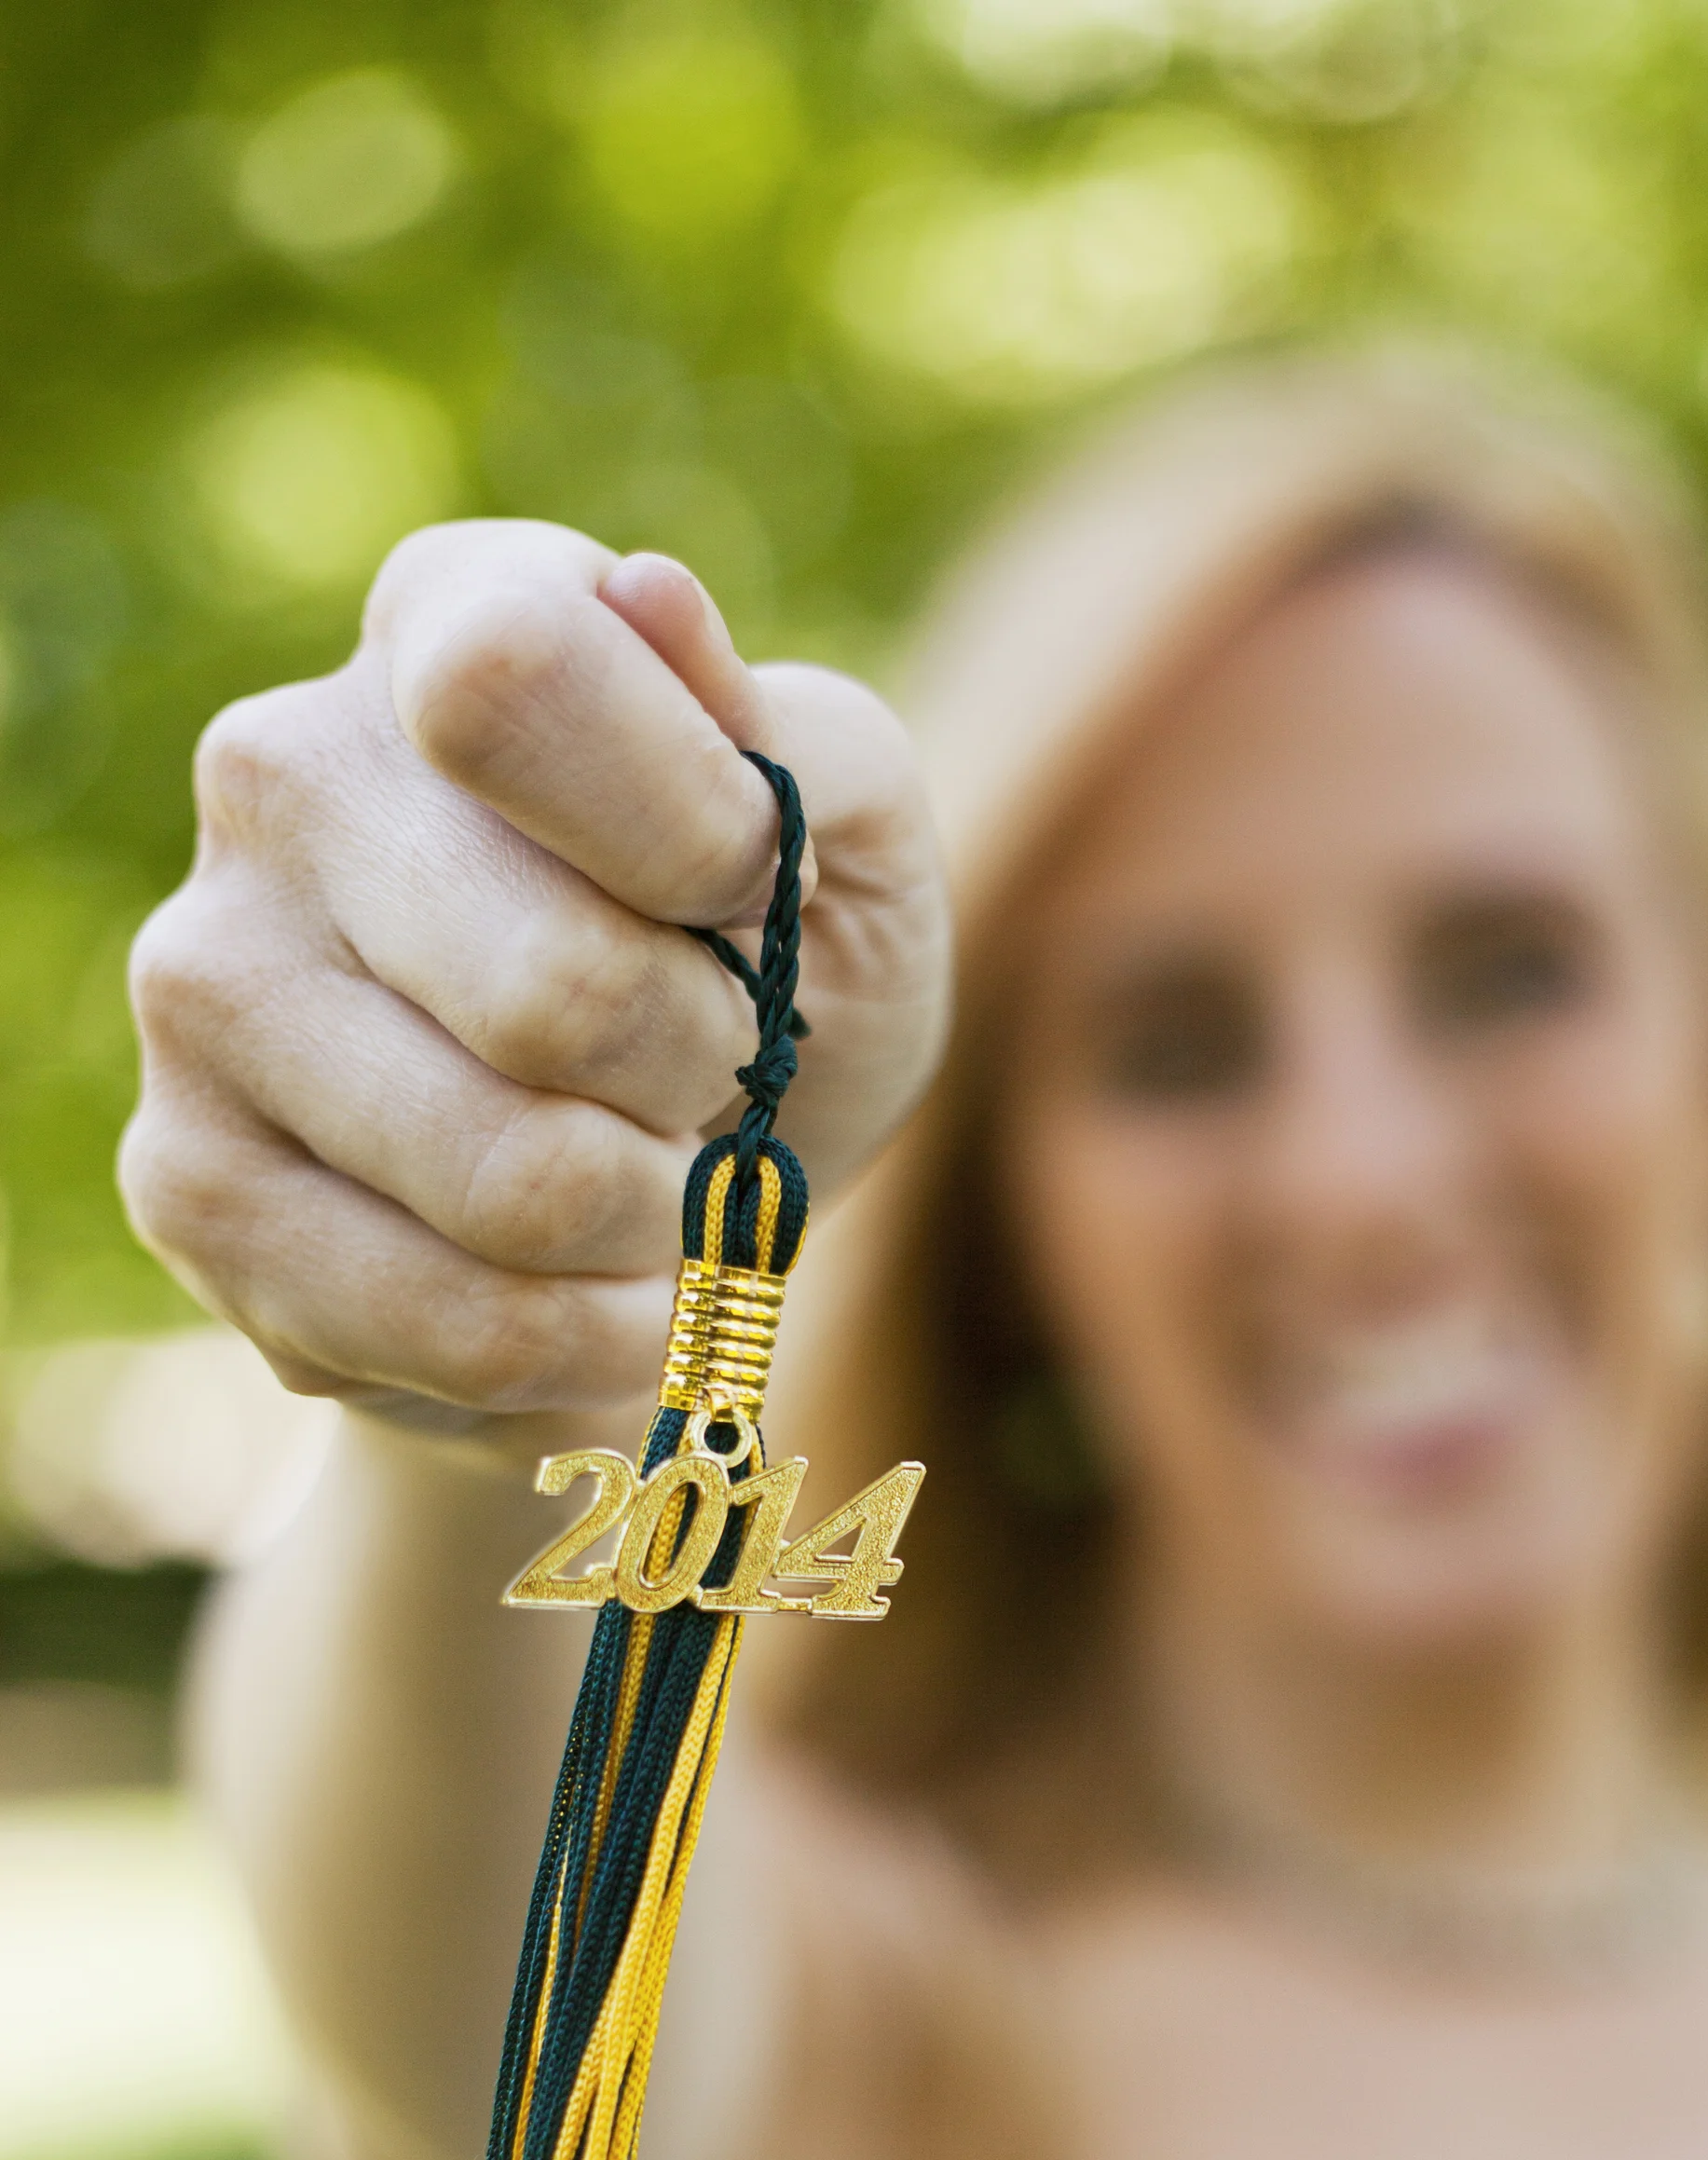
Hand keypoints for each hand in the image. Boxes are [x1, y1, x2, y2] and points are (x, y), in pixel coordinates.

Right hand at [122, 525, 951, 1458]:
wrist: (657, 1213)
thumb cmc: (764, 985)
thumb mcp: (852, 848)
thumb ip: (792, 740)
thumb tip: (643, 601)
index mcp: (450, 617)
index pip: (514, 684)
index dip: (694, 839)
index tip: (756, 902)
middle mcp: (281, 767)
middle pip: (554, 987)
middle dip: (705, 1080)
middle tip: (707, 1080)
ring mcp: (206, 977)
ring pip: (513, 1182)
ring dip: (656, 1228)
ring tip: (654, 1196)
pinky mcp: (189, 1180)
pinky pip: (454, 1322)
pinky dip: (586, 1345)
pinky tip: (588, 1298)